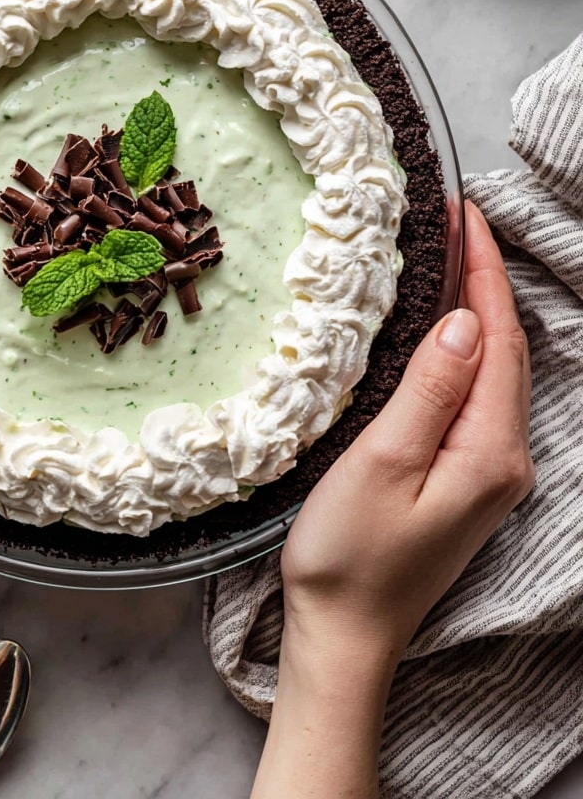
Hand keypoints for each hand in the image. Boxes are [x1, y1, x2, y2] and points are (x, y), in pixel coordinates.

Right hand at [252, 201, 533, 797]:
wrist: (344, 636)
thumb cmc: (349, 554)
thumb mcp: (382, 461)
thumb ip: (428, 389)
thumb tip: (462, 320)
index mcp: (491, 450)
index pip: (497, 339)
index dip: (483, 272)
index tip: (464, 214)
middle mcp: (505, 459)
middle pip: (505, 351)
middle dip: (484, 282)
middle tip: (451, 224)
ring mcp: (489, 473)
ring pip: (493, 372)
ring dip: (475, 312)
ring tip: (446, 260)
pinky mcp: (466, 482)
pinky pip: (476, 398)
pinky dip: (462, 351)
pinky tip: (438, 332)